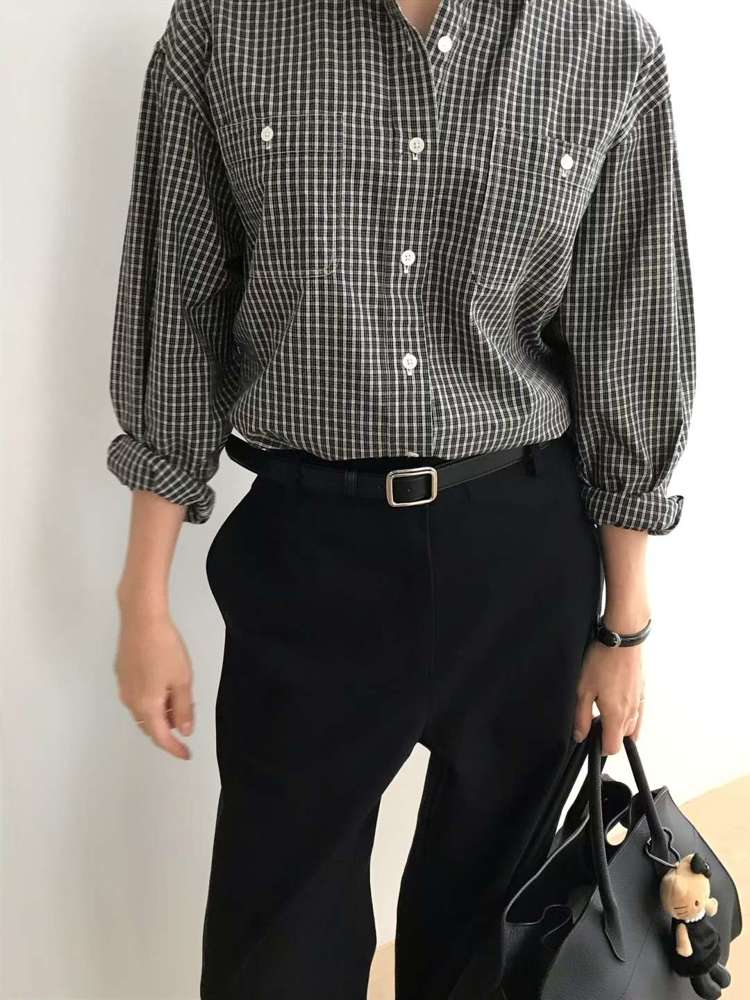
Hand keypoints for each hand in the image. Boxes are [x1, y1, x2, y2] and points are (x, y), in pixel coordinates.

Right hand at [114, 608, 194, 759]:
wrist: (141, 619)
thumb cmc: (166, 649)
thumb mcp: (182, 680)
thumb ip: (184, 708)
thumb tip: (184, 731)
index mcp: (146, 706)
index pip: (161, 737)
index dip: (174, 748)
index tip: (187, 754)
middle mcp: (130, 701)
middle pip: (148, 726)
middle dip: (167, 730)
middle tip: (185, 724)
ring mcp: (123, 687)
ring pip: (142, 711)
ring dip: (159, 714)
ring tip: (178, 703)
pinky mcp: (121, 673)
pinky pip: (137, 697)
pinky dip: (151, 701)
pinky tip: (163, 687)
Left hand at [572, 638, 644, 754]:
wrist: (623, 639)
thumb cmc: (602, 660)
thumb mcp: (583, 689)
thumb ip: (581, 716)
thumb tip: (580, 735)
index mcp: (617, 716)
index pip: (613, 748)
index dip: (600, 747)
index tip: (590, 737)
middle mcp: (632, 713)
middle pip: (622, 738)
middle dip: (608, 734)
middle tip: (593, 717)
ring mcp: (640, 703)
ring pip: (631, 726)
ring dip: (618, 724)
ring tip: (603, 705)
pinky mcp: (643, 692)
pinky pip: (638, 713)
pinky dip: (628, 714)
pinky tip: (615, 699)